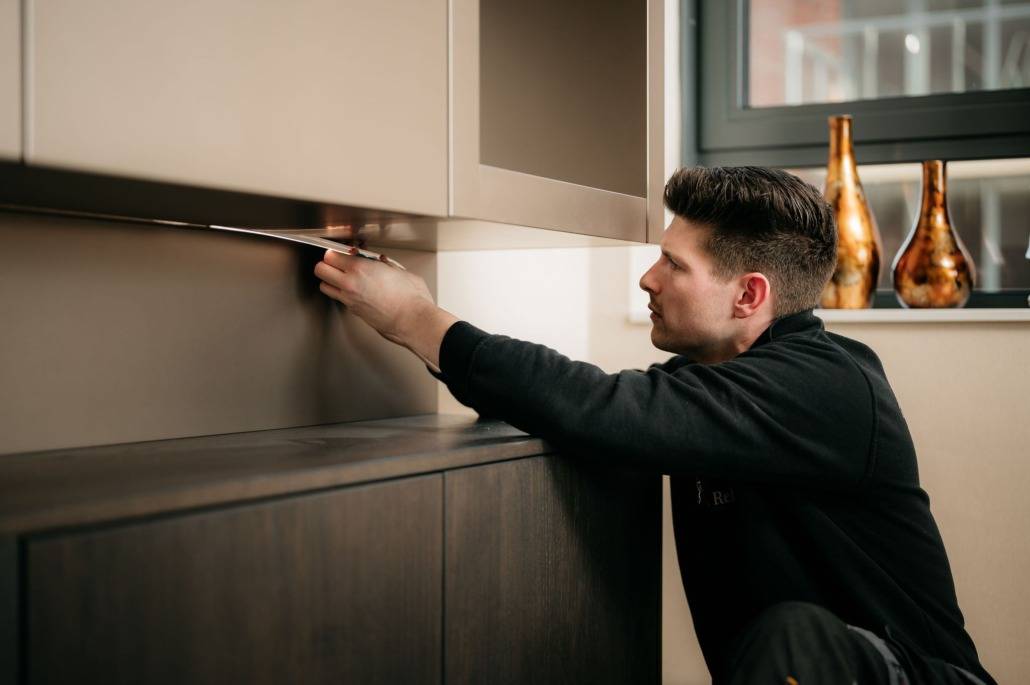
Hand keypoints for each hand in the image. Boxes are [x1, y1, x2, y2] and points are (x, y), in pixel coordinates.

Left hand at [313, 249, 458, 369]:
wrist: (412, 320)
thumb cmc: (410, 297)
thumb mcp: (398, 270)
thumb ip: (383, 264)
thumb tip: (378, 262)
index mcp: (360, 268)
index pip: (330, 255)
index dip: (336, 252)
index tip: (342, 253)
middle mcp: (350, 284)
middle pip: (320, 270)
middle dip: (327, 264)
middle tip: (337, 263)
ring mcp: (349, 299)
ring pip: (324, 286)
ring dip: (330, 280)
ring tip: (342, 277)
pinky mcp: (353, 311)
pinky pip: (338, 298)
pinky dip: (341, 292)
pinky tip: (354, 290)